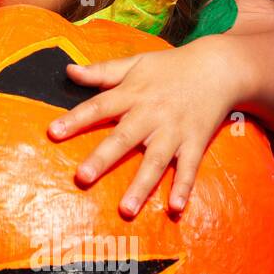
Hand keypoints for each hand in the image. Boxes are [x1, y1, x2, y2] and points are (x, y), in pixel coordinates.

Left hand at [45, 36, 242, 217]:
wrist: (219, 68)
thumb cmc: (170, 67)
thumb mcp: (135, 63)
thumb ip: (102, 71)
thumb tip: (68, 71)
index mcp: (132, 94)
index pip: (99, 106)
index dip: (76, 119)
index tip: (53, 132)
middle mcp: (151, 115)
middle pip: (123, 138)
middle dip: (103, 159)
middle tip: (82, 178)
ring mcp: (174, 131)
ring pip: (155, 161)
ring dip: (141, 186)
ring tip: (125, 210)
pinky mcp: (195, 143)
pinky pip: (188, 169)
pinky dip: (183, 188)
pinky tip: (174, 208)